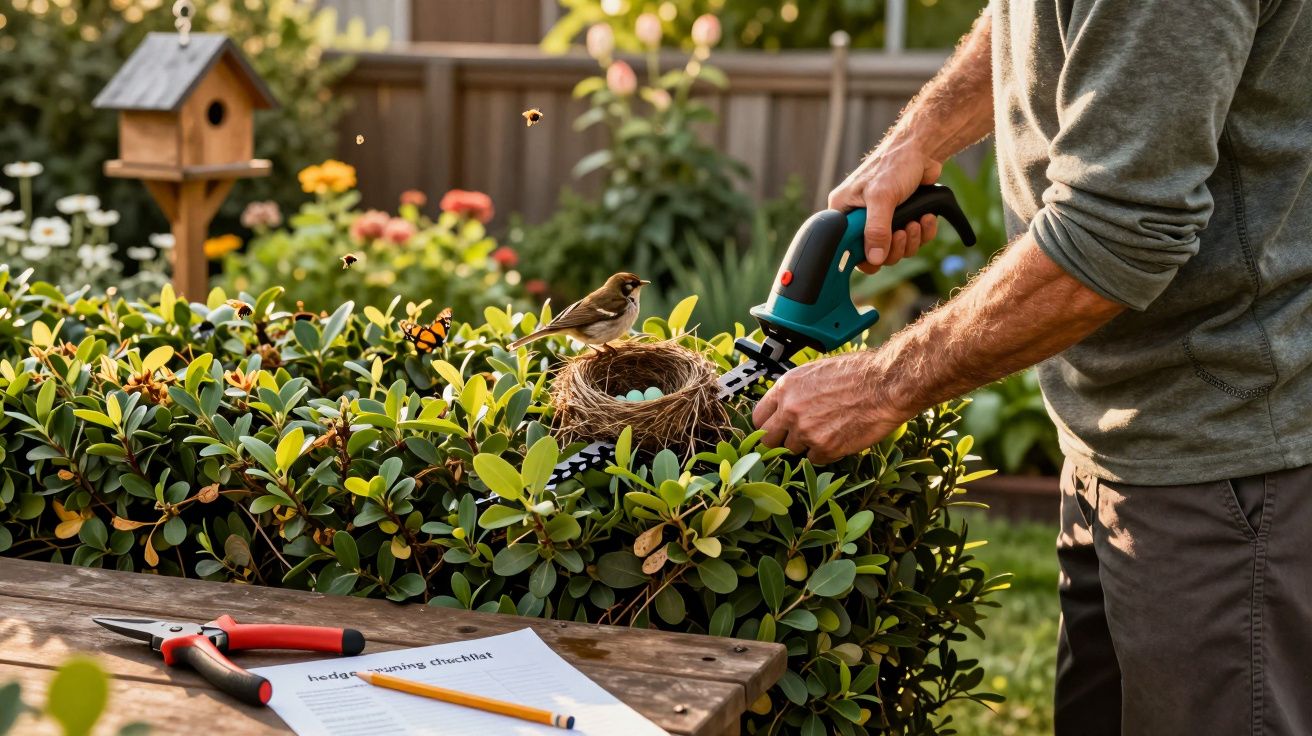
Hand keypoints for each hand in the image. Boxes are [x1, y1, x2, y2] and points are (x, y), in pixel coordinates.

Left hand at [752, 351, 909, 464]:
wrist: (885, 385)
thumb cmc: (858, 374)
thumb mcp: (816, 371)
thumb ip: (796, 391)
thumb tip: (785, 406)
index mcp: (786, 388)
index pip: (758, 417)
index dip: (768, 425)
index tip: (775, 429)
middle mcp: (790, 410)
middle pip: (768, 440)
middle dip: (781, 440)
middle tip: (797, 437)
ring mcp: (806, 431)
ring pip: (794, 450)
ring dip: (807, 445)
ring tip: (829, 429)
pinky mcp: (825, 448)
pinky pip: (815, 459)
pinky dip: (826, 453)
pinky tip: (840, 437)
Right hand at [828, 137, 942, 272]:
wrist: (922, 149)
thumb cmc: (894, 164)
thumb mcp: (881, 197)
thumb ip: (876, 229)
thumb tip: (874, 258)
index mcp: (844, 211)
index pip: (846, 247)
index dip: (863, 256)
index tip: (879, 255)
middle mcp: (860, 218)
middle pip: (874, 253)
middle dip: (894, 247)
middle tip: (903, 232)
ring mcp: (882, 219)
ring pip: (896, 249)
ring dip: (911, 239)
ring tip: (917, 222)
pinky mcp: (902, 218)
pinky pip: (912, 240)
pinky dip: (922, 233)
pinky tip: (926, 218)